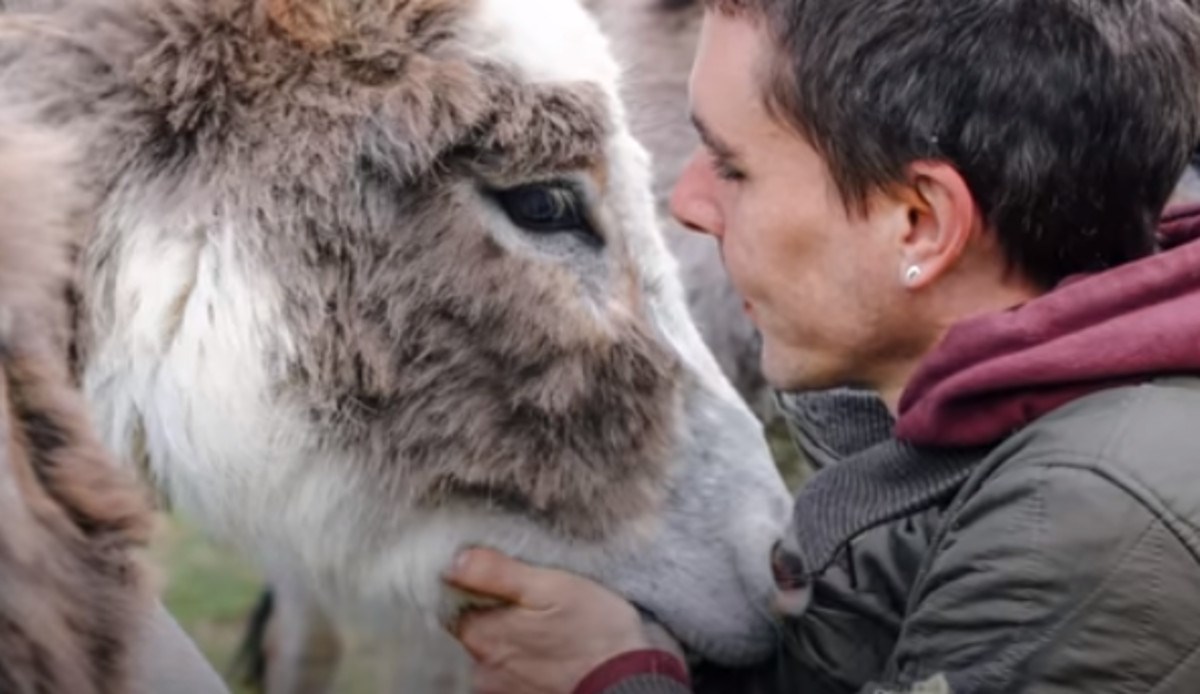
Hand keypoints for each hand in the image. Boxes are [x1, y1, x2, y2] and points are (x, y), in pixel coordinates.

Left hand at [443, 547, 668, 693]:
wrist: (629, 684)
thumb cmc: (593, 632)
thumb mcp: (550, 586)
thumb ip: (495, 573)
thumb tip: (452, 561)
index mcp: (481, 635)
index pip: (454, 600)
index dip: (475, 583)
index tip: (503, 573)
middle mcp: (482, 668)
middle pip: (475, 627)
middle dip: (497, 611)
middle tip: (533, 597)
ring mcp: (502, 689)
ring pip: (497, 651)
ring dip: (515, 636)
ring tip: (549, 624)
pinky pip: (516, 672)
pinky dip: (529, 659)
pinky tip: (554, 649)